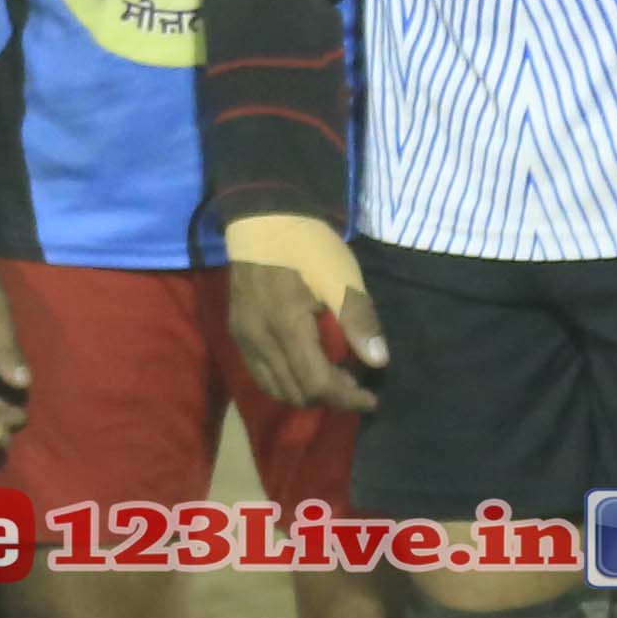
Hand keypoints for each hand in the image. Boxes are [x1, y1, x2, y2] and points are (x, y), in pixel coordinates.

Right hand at [223, 216, 383, 416]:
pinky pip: (260, 374)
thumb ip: (359, 321)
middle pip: (295, 393)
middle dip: (330, 398)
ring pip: (274, 388)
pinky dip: (285, 382)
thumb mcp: (342, 278)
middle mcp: (260, 341)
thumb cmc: (307, 246)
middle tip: (355, 384)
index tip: (372, 397)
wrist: (262, 219)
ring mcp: (244, 338)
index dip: (347, 398)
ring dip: (306, 394)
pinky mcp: (238, 331)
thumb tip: (379, 361)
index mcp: (287, 329)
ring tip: (333, 380)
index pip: (316, 384)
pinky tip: (305, 368)